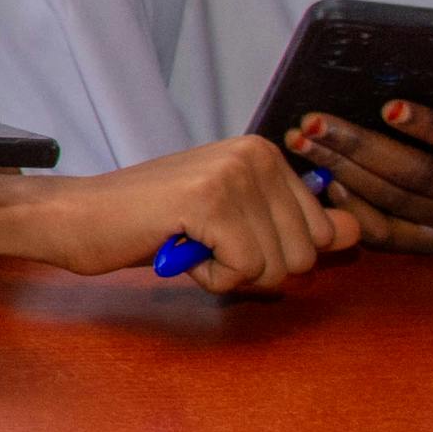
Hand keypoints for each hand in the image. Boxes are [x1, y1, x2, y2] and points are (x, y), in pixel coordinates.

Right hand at [19, 135, 358, 291]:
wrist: (77, 217)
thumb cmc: (151, 223)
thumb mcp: (234, 221)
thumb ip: (294, 226)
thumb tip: (355, 232)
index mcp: (265, 154)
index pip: (323, 231)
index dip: (275, 253)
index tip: (227, 235)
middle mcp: (256, 154)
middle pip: (306, 254)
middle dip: (256, 268)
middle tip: (203, 243)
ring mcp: (234, 174)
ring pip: (279, 267)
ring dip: (231, 273)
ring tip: (189, 244)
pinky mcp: (210, 201)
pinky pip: (245, 270)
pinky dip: (210, 276)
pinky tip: (178, 250)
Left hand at [282, 98, 432, 253]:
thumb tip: (391, 70)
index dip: (427, 124)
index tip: (387, 106)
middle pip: (417, 172)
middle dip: (360, 145)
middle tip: (314, 122)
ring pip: (395, 200)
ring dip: (343, 171)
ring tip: (305, 144)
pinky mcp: (431, 245)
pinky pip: (385, 232)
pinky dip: (352, 208)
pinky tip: (325, 182)